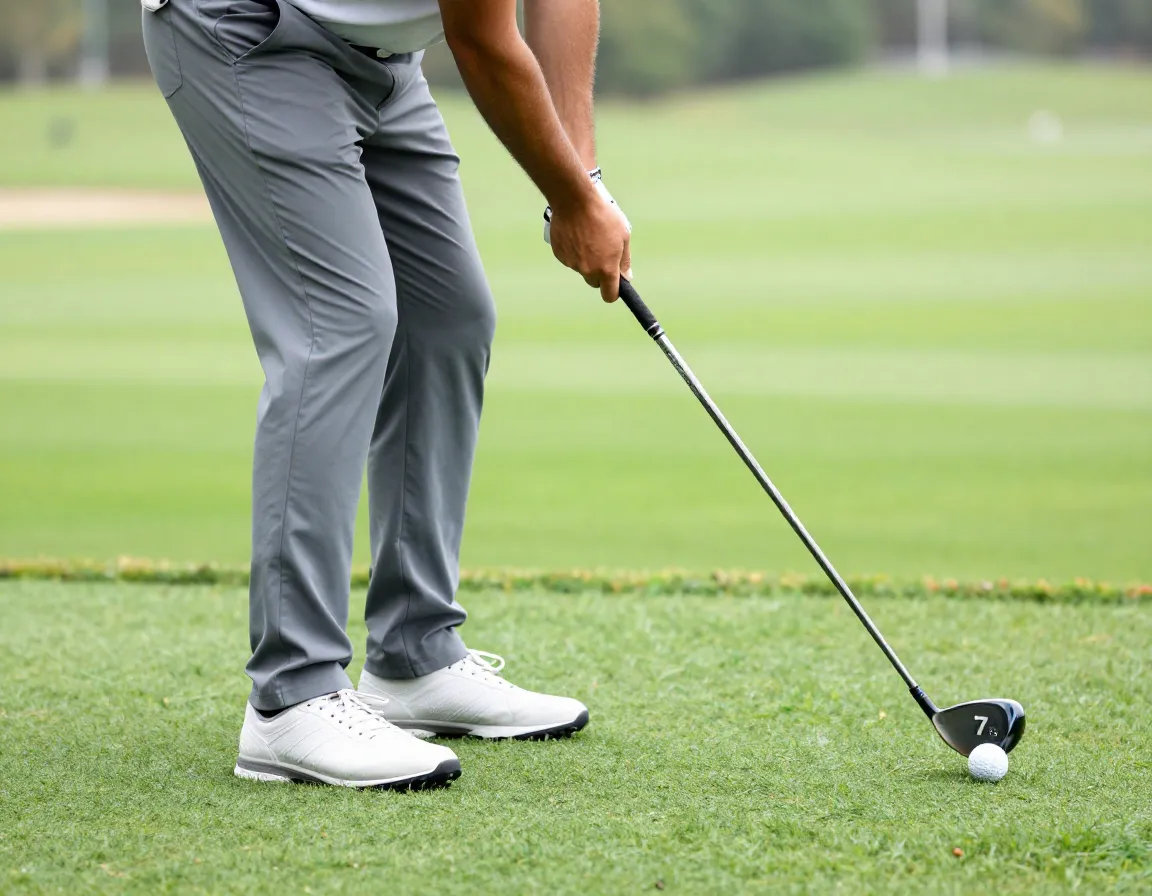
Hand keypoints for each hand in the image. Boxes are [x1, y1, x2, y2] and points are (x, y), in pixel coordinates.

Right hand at [545, 174, 632, 302]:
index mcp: (606, 269)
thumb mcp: (623, 236)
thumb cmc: (603, 216)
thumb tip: (626, 277)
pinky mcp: (560, 255)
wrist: (574, 201)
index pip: (609, 295)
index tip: (614, 286)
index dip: (613, 292)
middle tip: (602, 252)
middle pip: (594, 282)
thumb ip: (624, 261)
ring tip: (588, 236)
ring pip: (581, 268)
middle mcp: (588, 270)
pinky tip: (576, 234)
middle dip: (599, 273)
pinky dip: (573, 250)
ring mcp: (572, 263)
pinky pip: (570, 258)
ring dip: (586, 259)